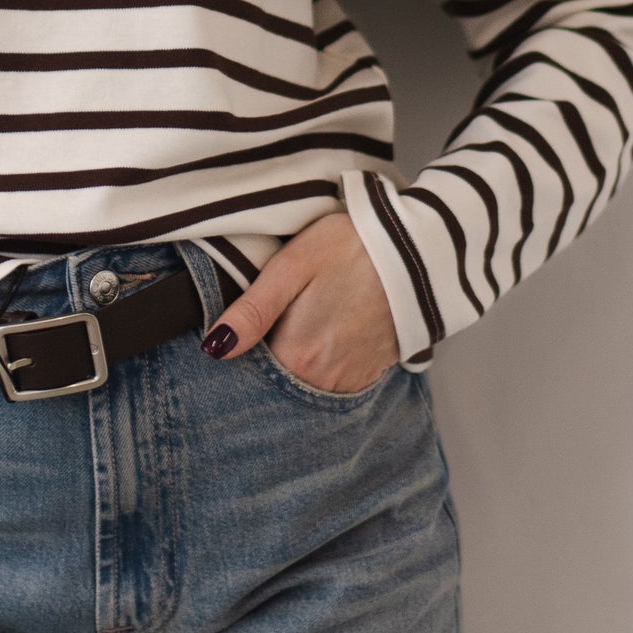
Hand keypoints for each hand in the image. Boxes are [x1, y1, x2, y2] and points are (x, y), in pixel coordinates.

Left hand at [198, 211, 403, 392]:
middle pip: (277, 382)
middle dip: (265, 360)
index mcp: (298, 355)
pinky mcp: (370, 374)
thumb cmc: (351, 248)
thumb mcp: (291, 267)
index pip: (249, 375)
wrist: (417, 250)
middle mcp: (323, 379)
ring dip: (294, 363)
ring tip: (300, 322)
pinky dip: (320, 366)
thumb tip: (215, 348)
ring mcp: (350, 380)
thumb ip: (252, 311)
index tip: (240, 332)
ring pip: (303, 383)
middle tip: (273, 320)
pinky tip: (323, 332)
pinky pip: (332, 382)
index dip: (239, 355)